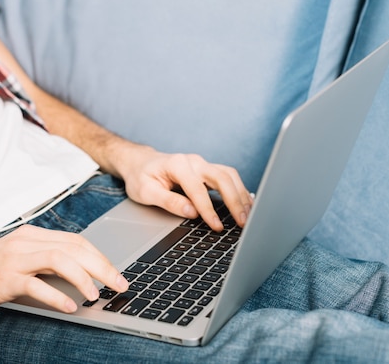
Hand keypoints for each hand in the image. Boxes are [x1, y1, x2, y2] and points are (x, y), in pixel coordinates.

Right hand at [0, 225, 128, 313]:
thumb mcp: (18, 260)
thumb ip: (45, 263)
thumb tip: (81, 276)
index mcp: (32, 235)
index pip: (76, 241)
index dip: (100, 257)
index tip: (115, 274)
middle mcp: (26, 242)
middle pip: (74, 248)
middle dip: (102, 267)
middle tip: (120, 284)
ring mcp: (14, 258)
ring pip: (60, 260)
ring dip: (84, 278)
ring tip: (96, 295)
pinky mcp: (4, 278)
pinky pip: (37, 285)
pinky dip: (57, 296)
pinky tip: (70, 307)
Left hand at [116, 145, 252, 230]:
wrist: (140, 163)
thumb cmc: (141, 177)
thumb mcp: (145, 192)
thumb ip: (168, 201)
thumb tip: (191, 212)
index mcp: (177, 164)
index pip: (198, 189)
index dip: (209, 210)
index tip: (217, 226)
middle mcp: (193, 161)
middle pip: (222, 177)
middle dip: (235, 200)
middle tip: (243, 222)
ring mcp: (202, 164)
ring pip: (229, 175)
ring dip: (241, 195)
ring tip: (248, 216)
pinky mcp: (206, 170)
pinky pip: (228, 177)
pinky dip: (239, 190)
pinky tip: (246, 204)